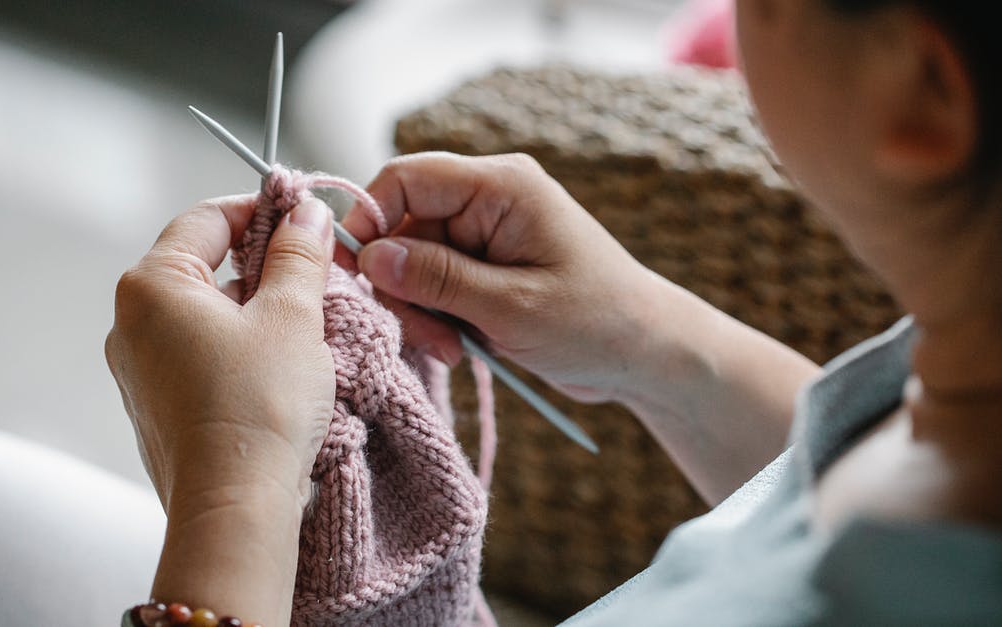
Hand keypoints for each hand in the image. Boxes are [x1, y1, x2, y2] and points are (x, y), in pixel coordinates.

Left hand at [105, 194, 334, 624]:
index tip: (305, 216)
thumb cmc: (259, 407)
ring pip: (204, 313)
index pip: (207, 218)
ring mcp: (138, 368)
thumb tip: (305, 213)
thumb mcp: (292, 316)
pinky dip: (239, 348)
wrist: (233, 506)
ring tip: (308, 326)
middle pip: (203, 265)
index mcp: (153, 285)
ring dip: (255, 309)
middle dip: (263, 264)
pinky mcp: (155, 406)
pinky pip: (199, 355)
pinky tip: (280, 368)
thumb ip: (298, 255)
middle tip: (317, 273)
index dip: (261, 209)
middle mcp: (131, 322)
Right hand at [341, 152, 657, 402]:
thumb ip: (438, 279)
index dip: (370, 218)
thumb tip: (371, 257)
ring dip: (421, 311)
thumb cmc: (597, 322)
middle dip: (403, 285)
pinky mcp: (485, 270)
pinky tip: (462, 348)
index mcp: (502, 187)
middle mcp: (489, 202)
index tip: (355, 273)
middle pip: (403, 227)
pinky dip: (437, 319)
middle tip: (431, 338)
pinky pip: (434, 286)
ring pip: (413, 263)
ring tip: (453, 349)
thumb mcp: (513, 305)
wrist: (646, 354)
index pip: (408, 177)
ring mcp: (486, 237)